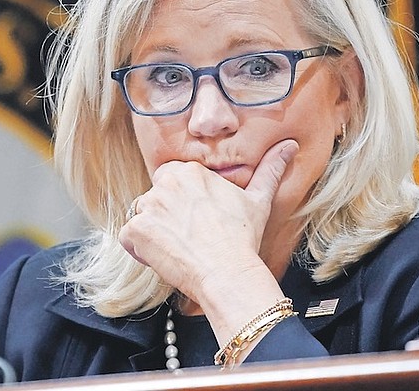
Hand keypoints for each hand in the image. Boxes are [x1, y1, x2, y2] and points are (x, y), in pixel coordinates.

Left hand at [119, 139, 298, 301]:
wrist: (228, 272)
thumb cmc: (242, 238)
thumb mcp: (258, 200)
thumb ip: (270, 169)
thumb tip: (289, 146)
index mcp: (190, 172)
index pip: (172, 181)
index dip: (181, 203)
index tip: (196, 220)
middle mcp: (166, 183)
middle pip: (155, 198)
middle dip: (166, 216)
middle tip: (189, 236)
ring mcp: (149, 205)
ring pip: (142, 216)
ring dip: (153, 232)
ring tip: (178, 247)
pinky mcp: (137, 229)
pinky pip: (129, 237)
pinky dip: (140, 249)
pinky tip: (164, 256)